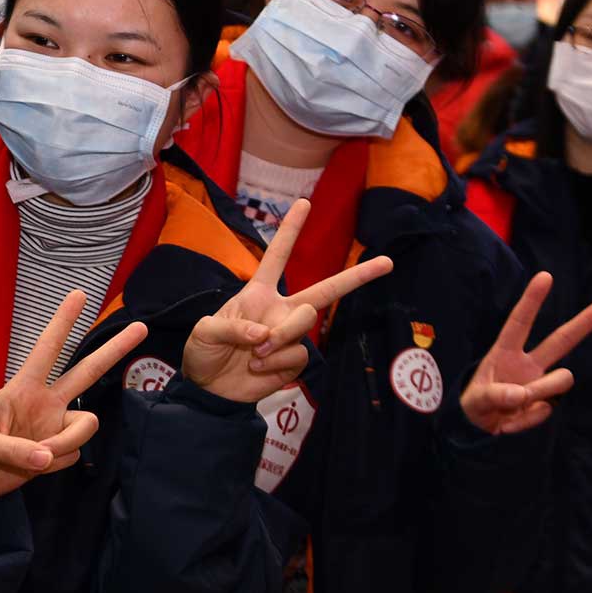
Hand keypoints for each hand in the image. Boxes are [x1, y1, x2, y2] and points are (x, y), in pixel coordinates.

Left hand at [0, 292, 149, 538]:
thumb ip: (13, 450)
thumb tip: (46, 457)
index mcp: (22, 388)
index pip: (46, 350)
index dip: (62, 322)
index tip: (79, 294)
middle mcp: (45, 402)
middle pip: (87, 372)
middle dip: (114, 350)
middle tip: (141, 327)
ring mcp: (54, 426)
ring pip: (86, 426)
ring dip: (65, 444)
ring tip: (37, 458)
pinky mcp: (57, 453)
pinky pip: (73, 455)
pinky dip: (55, 465)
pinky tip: (33, 467)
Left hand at [184, 198, 393, 402]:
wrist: (210, 390)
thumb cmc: (204, 353)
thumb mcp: (204, 333)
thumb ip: (231, 329)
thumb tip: (263, 333)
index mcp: (257, 294)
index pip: (277, 257)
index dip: (290, 230)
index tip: (304, 202)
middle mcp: (280, 310)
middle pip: (325, 290)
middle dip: (357, 276)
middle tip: (387, 262)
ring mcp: (290, 335)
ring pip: (306, 322)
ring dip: (281, 336)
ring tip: (256, 352)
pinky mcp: (295, 360)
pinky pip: (299, 354)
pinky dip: (276, 362)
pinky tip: (259, 368)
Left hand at [460, 272, 591, 434]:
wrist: (480, 430)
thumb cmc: (475, 405)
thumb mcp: (474, 401)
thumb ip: (494, 396)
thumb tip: (522, 394)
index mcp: (505, 352)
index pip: (520, 323)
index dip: (531, 301)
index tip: (545, 276)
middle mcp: (528, 363)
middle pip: (562, 339)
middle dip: (586, 321)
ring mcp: (540, 383)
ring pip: (562, 378)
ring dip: (540, 393)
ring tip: (510, 407)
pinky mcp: (547, 403)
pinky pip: (545, 410)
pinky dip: (524, 421)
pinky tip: (510, 421)